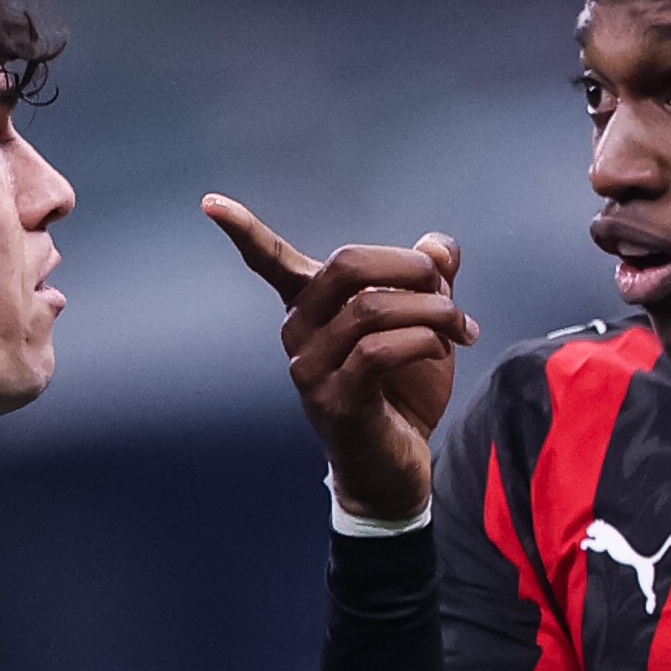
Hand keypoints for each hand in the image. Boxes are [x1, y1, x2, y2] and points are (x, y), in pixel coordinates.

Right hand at [204, 195, 473, 522]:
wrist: (395, 468)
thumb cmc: (401, 393)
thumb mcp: (423, 327)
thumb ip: (430, 282)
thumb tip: (439, 245)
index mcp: (310, 307)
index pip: (270, 262)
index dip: (244, 231)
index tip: (211, 202)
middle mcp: (299, 332)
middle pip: (344, 265)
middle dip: (407, 265)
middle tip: (445, 285)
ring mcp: (311, 368)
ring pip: (370, 308)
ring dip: (432, 310)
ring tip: (460, 328)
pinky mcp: (334, 400)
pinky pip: (377, 351)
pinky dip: (422, 340)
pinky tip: (442, 350)